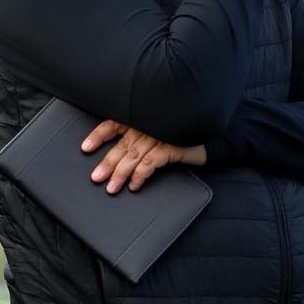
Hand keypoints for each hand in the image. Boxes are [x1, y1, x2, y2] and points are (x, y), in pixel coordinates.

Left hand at [81, 118, 208, 193]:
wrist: (218, 134)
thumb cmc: (186, 130)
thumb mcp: (160, 128)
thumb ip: (141, 134)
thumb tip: (118, 157)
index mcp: (143, 115)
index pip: (115, 123)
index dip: (99, 135)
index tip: (85, 148)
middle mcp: (149, 122)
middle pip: (122, 144)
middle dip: (107, 162)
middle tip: (95, 178)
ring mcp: (161, 132)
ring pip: (134, 154)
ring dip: (121, 173)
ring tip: (111, 188)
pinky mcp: (174, 144)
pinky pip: (152, 161)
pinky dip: (141, 174)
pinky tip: (134, 185)